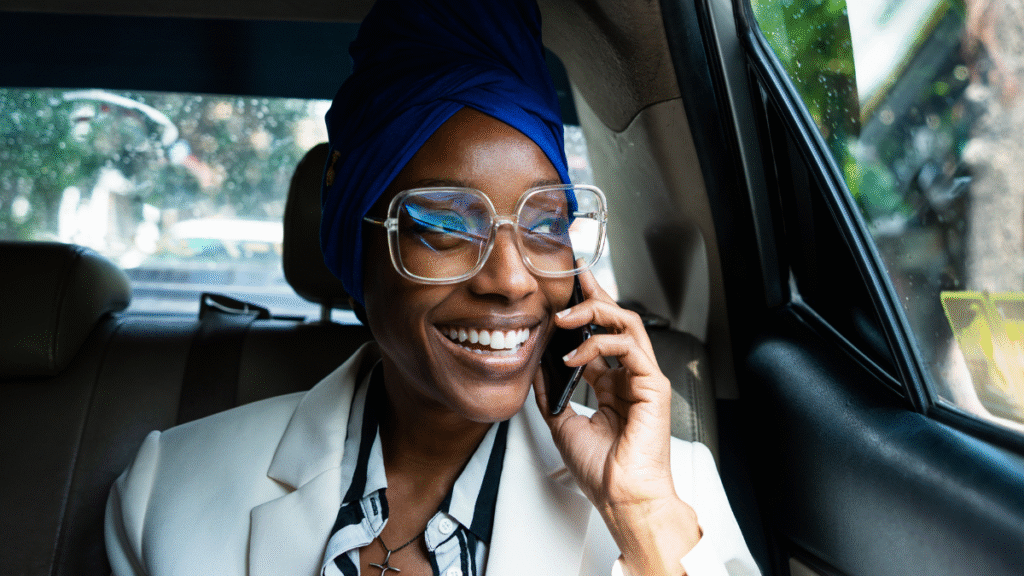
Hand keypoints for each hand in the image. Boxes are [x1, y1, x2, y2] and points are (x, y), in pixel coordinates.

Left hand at [533, 267, 701, 575]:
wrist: (621, 498)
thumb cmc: (601, 471)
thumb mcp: (562, 423)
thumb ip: (551, 392)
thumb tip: (534, 366)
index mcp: (613, 386)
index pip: (598, 336)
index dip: (583, 311)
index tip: (563, 292)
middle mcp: (630, 377)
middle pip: (617, 320)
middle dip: (594, 295)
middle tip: (573, 278)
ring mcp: (644, 379)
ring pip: (627, 325)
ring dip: (594, 313)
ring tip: (565, 317)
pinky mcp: (653, 385)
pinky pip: (628, 348)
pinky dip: (598, 345)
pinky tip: (574, 356)